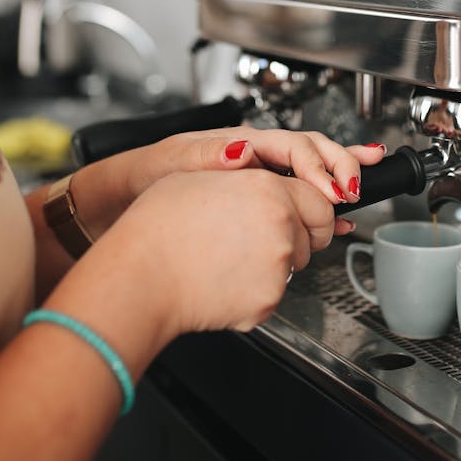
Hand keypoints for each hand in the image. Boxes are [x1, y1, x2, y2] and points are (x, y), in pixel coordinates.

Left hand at [76, 126, 385, 234]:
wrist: (121, 203)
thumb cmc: (144, 177)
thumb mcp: (174, 162)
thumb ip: (210, 154)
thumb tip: (243, 148)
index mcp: (239, 142)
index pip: (293, 146)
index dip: (319, 166)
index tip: (334, 190)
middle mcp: (252, 157)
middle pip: (309, 153)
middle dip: (340, 164)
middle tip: (357, 185)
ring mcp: (255, 179)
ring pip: (307, 175)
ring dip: (338, 179)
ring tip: (364, 183)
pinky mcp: (252, 201)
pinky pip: (293, 200)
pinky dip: (318, 209)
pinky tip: (335, 221)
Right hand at [110, 166, 335, 336]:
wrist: (140, 276)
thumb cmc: (158, 227)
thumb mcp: (199, 177)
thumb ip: (241, 172)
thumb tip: (249, 161)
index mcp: (268, 188)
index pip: (319, 197)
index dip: (314, 206)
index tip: (308, 214)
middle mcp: (280, 224)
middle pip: (314, 233)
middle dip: (301, 235)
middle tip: (266, 238)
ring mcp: (278, 265)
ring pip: (294, 264)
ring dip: (274, 262)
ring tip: (231, 257)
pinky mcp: (269, 299)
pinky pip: (273, 292)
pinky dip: (255, 289)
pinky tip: (225, 278)